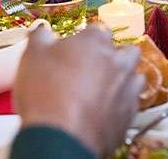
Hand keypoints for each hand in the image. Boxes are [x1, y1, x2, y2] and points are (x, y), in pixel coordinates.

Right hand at [13, 26, 144, 156]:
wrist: (60, 137)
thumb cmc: (45, 92)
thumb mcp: (32, 56)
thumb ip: (40, 37)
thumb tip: (41, 30)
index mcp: (95, 41)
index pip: (99, 29)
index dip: (87, 38)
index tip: (76, 47)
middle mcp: (118, 61)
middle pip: (127, 50)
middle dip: (116, 55)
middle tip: (95, 66)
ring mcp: (127, 89)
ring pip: (136, 77)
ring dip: (124, 79)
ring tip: (103, 88)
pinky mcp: (129, 116)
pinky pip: (131, 104)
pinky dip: (121, 104)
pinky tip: (105, 110)